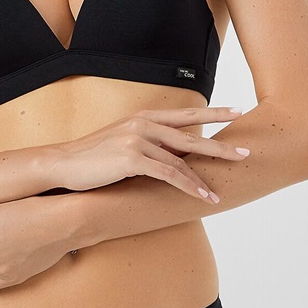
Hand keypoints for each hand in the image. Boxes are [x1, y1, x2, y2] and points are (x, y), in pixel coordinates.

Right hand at [51, 106, 248, 200]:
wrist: (62, 164)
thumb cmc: (91, 158)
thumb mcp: (121, 142)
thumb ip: (146, 143)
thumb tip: (170, 155)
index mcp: (143, 117)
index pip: (186, 114)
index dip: (214, 112)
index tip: (237, 111)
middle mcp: (143, 124)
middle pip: (191, 134)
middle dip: (220, 146)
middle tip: (244, 152)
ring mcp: (138, 140)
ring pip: (182, 160)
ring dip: (203, 178)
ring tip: (219, 191)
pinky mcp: (132, 159)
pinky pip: (169, 174)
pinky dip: (188, 186)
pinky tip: (200, 196)